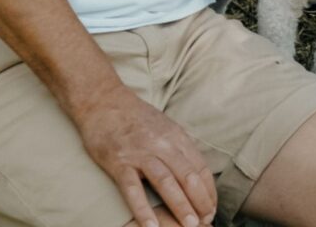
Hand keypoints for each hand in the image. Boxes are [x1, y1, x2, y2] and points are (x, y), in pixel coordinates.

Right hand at [76, 86, 216, 226]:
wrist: (103, 101)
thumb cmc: (136, 117)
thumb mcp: (165, 126)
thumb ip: (179, 147)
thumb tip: (197, 172)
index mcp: (176, 136)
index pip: (200, 167)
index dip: (208, 191)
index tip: (212, 208)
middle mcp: (162, 144)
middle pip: (187, 176)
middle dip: (200, 201)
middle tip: (206, 222)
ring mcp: (140, 153)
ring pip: (166, 182)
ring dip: (180, 205)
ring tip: (189, 225)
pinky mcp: (119, 162)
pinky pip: (132, 189)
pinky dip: (142, 208)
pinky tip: (150, 226)